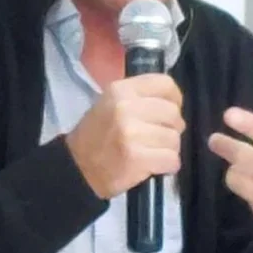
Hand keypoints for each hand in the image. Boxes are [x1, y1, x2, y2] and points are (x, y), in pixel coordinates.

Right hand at [66, 74, 185, 198]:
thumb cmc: (98, 134)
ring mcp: (131, 133)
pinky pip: (172, 160)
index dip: (174, 100)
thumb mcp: (111, 104)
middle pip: (173, 113)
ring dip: (167, 149)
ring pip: (174, 139)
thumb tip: (173, 103)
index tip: (166, 112)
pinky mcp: (137, 157)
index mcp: (120, 90)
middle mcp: (125, 107)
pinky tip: (151, 165)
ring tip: (149, 152)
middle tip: (155, 137)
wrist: (78, 167)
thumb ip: (140, 97)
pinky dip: (166, 166)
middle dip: (171, 128)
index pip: (165, 84)